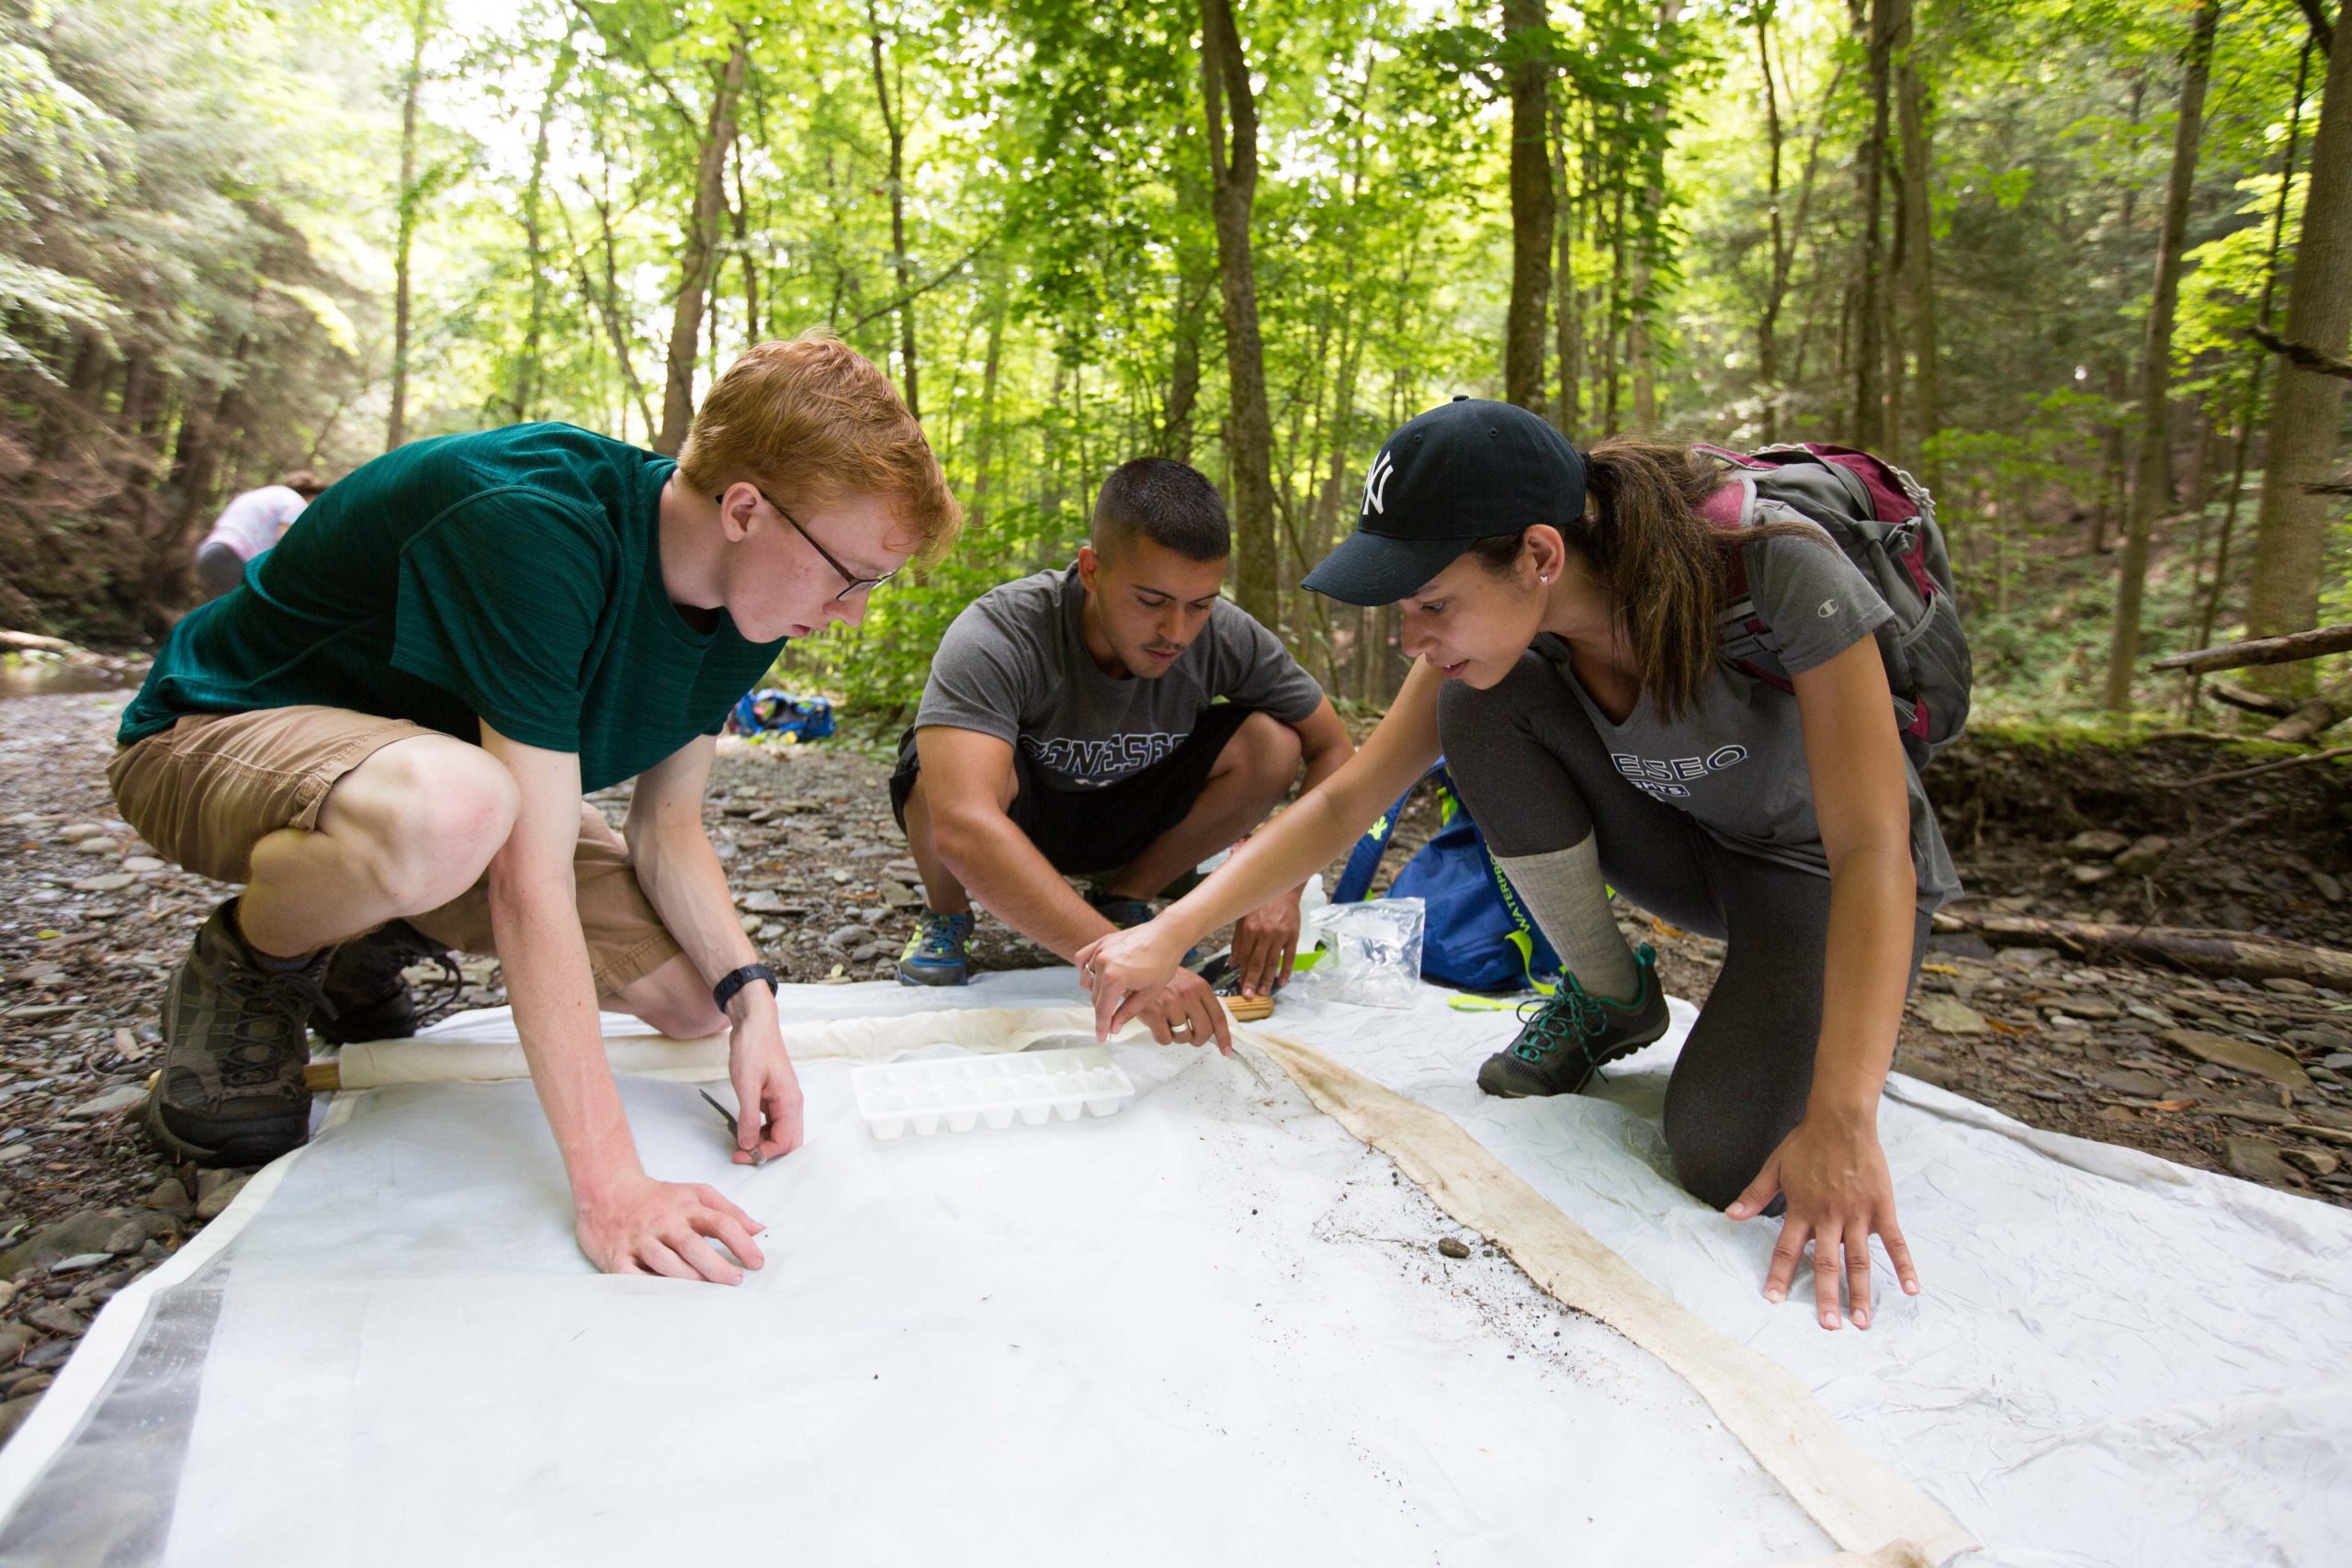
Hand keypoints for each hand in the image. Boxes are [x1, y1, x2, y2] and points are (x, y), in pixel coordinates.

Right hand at [575, 1170, 767, 1283]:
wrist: (608, 1191)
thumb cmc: (659, 1198)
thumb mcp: (696, 1194)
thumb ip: (729, 1211)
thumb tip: (760, 1229)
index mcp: (686, 1207)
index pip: (720, 1222)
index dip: (742, 1243)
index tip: (757, 1262)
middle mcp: (663, 1223)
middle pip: (692, 1246)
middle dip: (716, 1267)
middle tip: (735, 1281)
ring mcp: (639, 1239)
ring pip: (664, 1262)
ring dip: (687, 1279)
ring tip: (706, 1291)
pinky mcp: (617, 1256)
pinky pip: (632, 1276)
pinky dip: (648, 1287)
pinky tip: (666, 1296)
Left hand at [726, 998, 805, 1164]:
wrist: (754, 1024)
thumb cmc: (754, 1048)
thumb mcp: (746, 1085)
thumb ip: (748, 1118)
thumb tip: (747, 1144)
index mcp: (789, 1101)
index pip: (785, 1142)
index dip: (764, 1153)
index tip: (741, 1154)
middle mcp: (792, 1103)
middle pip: (788, 1142)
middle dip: (767, 1152)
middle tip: (742, 1153)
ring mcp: (784, 1100)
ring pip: (780, 1133)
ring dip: (763, 1142)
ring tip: (740, 1142)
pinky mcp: (775, 1097)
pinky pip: (773, 1122)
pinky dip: (760, 1131)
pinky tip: (745, 1128)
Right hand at [1077, 917, 1195, 1039]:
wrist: (1168, 934)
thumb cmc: (1163, 962)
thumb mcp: (1148, 994)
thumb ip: (1127, 1012)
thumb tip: (1114, 1028)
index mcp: (1114, 978)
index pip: (1102, 1010)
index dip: (1101, 1027)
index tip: (1101, 1038)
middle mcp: (1102, 963)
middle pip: (1094, 997)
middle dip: (1103, 1009)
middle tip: (1114, 1016)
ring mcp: (1099, 951)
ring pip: (1087, 980)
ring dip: (1096, 991)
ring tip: (1112, 993)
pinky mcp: (1100, 942)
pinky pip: (1082, 959)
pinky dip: (1086, 970)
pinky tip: (1098, 975)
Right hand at [1131, 968, 1232, 1055]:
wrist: (1137, 970)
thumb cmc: (1163, 980)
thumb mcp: (1187, 984)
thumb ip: (1201, 1003)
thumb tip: (1211, 1029)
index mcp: (1200, 987)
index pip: (1218, 1017)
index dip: (1223, 1037)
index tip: (1225, 1049)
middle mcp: (1188, 995)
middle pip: (1204, 1031)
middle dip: (1197, 1039)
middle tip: (1191, 1037)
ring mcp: (1171, 1004)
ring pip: (1184, 1037)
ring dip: (1177, 1036)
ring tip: (1169, 1023)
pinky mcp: (1155, 1013)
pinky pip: (1165, 1039)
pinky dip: (1162, 1037)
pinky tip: (1158, 1025)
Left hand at [1230, 889, 1302, 998]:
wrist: (1282, 889)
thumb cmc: (1259, 905)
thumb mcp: (1243, 919)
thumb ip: (1238, 942)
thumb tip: (1233, 964)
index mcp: (1250, 929)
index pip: (1246, 957)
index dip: (1243, 974)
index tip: (1241, 987)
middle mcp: (1264, 933)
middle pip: (1258, 962)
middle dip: (1252, 981)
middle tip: (1249, 996)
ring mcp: (1280, 935)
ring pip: (1273, 962)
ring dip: (1268, 980)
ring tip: (1263, 994)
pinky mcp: (1293, 935)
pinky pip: (1290, 957)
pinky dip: (1286, 970)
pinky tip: (1282, 982)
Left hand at [1727, 1110, 1918, 1330]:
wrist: (1841, 1120)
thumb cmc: (1806, 1143)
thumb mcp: (1774, 1167)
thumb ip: (1755, 1194)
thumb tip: (1730, 1215)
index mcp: (1801, 1210)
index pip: (1787, 1249)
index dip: (1780, 1275)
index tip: (1774, 1301)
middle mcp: (1829, 1217)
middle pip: (1827, 1263)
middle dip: (1827, 1297)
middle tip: (1828, 1327)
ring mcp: (1857, 1214)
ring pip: (1859, 1260)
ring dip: (1861, 1292)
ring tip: (1862, 1322)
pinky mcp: (1881, 1208)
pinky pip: (1894, 1242)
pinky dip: (1904, 1265)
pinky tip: (1911, 1289)